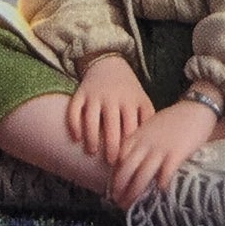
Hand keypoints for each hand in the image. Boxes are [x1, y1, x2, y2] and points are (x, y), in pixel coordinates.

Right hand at [67, 54, 152, 169]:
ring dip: (91, 137)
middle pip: (111, 125)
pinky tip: (76, 138)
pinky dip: (73, 124)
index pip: (130, 128)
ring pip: (91, 119)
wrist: (109, 63)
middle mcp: (112, 98)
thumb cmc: (128, 90)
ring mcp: (95, 95)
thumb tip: (150, 147)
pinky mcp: (80, 93)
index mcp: (130, 101)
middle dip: (111, 146)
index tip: (128, 161)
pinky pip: (74, 109)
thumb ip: (147, 120)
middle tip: (110, 162)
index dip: (129, 146)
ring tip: (92, 152)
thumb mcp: (142, 101)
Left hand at [110, 98, 221, 209]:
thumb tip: (131, 161)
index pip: (120, 157)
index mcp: (138, 135)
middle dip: (121, 187)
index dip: (115, 174)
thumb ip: (140, 141)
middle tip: (118, 201)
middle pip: (127, 168)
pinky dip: (161, 183)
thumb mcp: (150, 126)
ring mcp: (160, 148)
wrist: (195, 108)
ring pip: (143, 174)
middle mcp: (145, 143)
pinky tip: (160, 191)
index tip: (113, 187)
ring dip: (135, 191)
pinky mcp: (177, 153)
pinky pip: (165, 172)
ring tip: (132, 203)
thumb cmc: (173, 120)